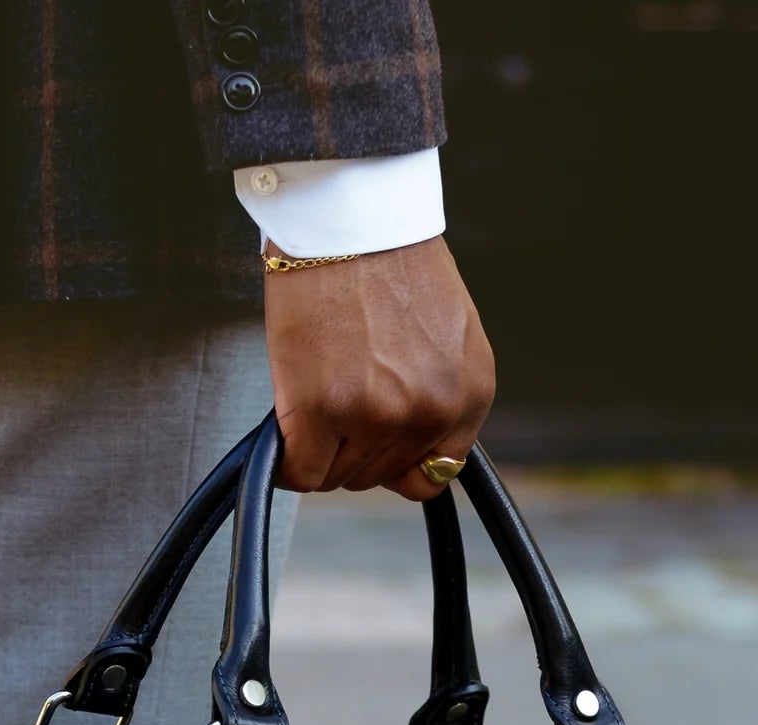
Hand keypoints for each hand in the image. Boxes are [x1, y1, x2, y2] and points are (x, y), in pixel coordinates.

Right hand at [262, 236, 494, 499]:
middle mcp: (429, 411)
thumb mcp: (448, 335)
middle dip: (353, 446)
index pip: (432, 474)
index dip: (396, 457)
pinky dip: (288, 460)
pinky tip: (288, 421)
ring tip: (317, 389)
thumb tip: (406, 453)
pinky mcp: (322, 410)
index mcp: (470, 394)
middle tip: (336, 394)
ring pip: (337, 477)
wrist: (349, 215)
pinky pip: (299, 473)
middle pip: (378, 477)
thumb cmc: (389, 262)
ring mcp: (376, 415)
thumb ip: (440, 395)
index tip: (374, 435)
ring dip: (319, 446)